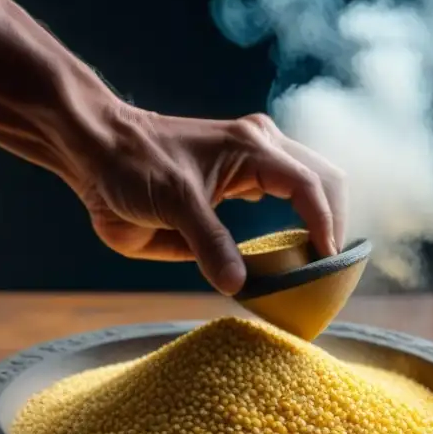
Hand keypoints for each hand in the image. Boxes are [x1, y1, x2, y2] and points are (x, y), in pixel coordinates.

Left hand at [58, 107, 346, 295]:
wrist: (96, 149)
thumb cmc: (131, 165)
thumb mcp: (172, 205)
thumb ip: (208, 244)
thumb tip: (240, 285)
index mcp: (252, 148)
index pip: (310, 187)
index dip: (325, 225)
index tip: (327, 262)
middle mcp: (261, 149)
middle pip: (324, 180)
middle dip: (335, 221)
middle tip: (330, 269)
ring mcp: (253, 159)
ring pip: (312, 184)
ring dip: (323, 219)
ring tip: (319, 262)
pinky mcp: (239, 177)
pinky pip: (285, 195)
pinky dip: (299, 221)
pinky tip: (294, 250)